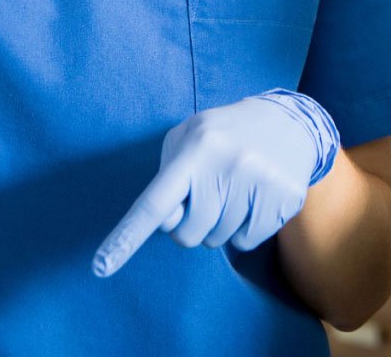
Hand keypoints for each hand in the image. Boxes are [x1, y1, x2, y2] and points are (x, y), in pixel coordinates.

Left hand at [93, 90, 339, 276]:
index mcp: (198, 146)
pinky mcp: (283, 199)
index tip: (100, 267)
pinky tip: (255, 197)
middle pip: (187, 234)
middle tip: (210, 190)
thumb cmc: (226, 134)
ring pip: (218, 240)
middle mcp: (228, 163)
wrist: (290, 122)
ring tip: (236, 187)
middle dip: (192, 221)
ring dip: (221, 222)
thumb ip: (167, 177)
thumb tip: (164, 221)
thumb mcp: (190, 136)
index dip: (126, 236)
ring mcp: (259, 183)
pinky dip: (246, 228)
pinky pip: (246, 243)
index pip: (155, 202)